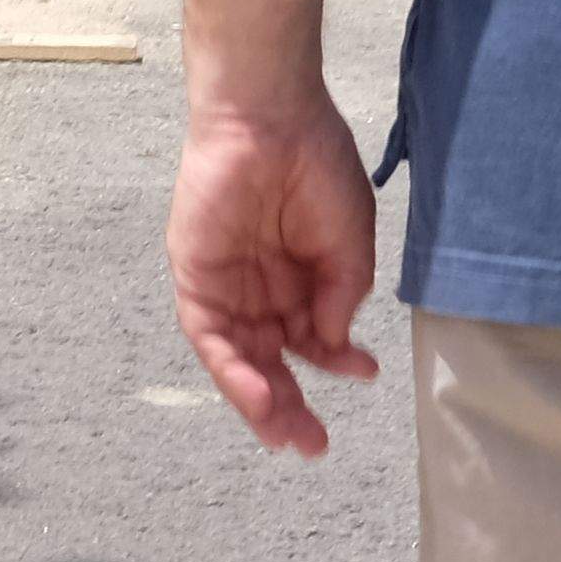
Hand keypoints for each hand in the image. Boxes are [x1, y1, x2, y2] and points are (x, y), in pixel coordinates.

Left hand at [167, 81, 384, 455]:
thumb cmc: (316, 165)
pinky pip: (208, 332)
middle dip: (290, 405)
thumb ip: (340, 297)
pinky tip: (258, 394)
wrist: (272, 116)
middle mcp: (258, 286)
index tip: (366, 374)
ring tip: (285, 433)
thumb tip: (332, 346)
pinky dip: (231, 367)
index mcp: (297, 276)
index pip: (308, 338)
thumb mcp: (348, 241)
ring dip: (259, 400)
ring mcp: (224, 281)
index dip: (333, 362)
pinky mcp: (194, 273)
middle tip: (311, 445)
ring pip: (237, 356)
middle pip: (269, 359)